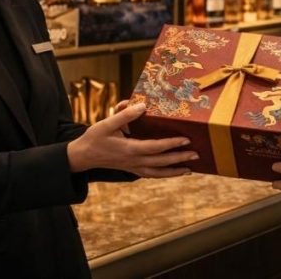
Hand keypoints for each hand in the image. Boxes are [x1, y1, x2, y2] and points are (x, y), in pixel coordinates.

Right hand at [68, 103, 195, 177]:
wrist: (83, 156)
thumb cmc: (95, 137)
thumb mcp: (107, 123)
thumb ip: (124, 115)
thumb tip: (142, 105)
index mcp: (129, 149)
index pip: (156, 147)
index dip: (172, 144)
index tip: (186, 139)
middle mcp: (134, 161)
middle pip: (161, 162)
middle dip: (180, 158)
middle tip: (196, 154)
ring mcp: (133, 168)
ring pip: (158, 173)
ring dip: (175, 172)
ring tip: (190, 169)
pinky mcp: (132, 170)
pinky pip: (151, 174)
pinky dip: (164, 175)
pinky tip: (173, 172)